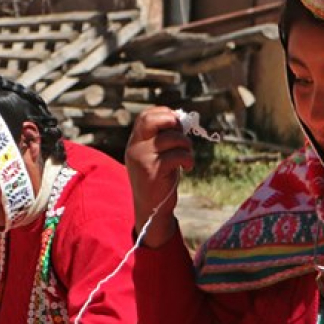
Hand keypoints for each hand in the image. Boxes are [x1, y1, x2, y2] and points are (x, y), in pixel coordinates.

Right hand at [124, 106, 192, 246]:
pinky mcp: (154, 171)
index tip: (177, 124)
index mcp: (134, 143)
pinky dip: (188, 159)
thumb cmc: (158, 179)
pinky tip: (188, 167)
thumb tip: (181, 118)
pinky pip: (178, 155)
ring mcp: (143, 159)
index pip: (145, 116)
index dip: (165, 114)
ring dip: (186, 145)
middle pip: (152, 120)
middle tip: (182, 133)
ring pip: (172, 138)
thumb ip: (162, 139)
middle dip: (173, 122)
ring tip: (187, 156)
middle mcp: (135, 148)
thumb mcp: (154, 156)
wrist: (151, 208)